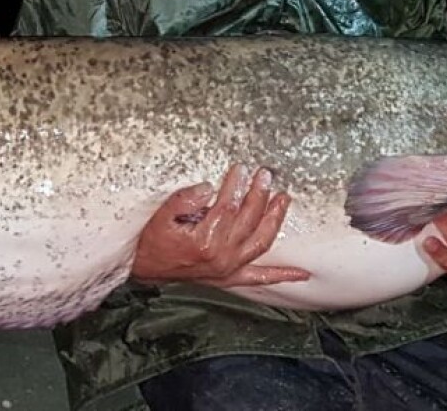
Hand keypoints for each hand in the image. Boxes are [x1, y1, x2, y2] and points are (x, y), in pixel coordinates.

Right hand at [131, 163, 310, 287]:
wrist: (144, 269)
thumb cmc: (152, 241)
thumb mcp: (161, 216)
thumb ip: (184, 200)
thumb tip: (208, 188)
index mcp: (204, 241)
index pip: (228, 206)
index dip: (236, 185)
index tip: (241, 168)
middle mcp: (222, 257)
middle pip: (249, 220)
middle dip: (259, 195)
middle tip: (265, 175)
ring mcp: (229, 269)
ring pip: (261, 242)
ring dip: (275, 220)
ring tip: (284, 199)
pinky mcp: (230, 278)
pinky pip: (260, 277)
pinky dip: (281, 275)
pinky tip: (302, 274)